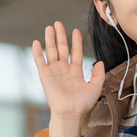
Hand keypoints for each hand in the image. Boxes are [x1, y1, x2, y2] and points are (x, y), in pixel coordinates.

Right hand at [32, 22, 105, 136]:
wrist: (70, 112)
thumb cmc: (83, 103)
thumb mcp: (95, 87)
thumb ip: (99, 74)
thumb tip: (100, 62)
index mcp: (75, 71)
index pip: (75, 52)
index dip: (76, 41)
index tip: (76, 31)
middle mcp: (63, 69)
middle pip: (62, 48)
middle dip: (60, 35)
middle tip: (58, 23)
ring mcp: (54, 71)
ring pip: (51, 51)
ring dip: (50, 39)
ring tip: (49, 27)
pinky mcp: (45, 75)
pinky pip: (40, 61)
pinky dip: (38, 52)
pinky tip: (37, 42)